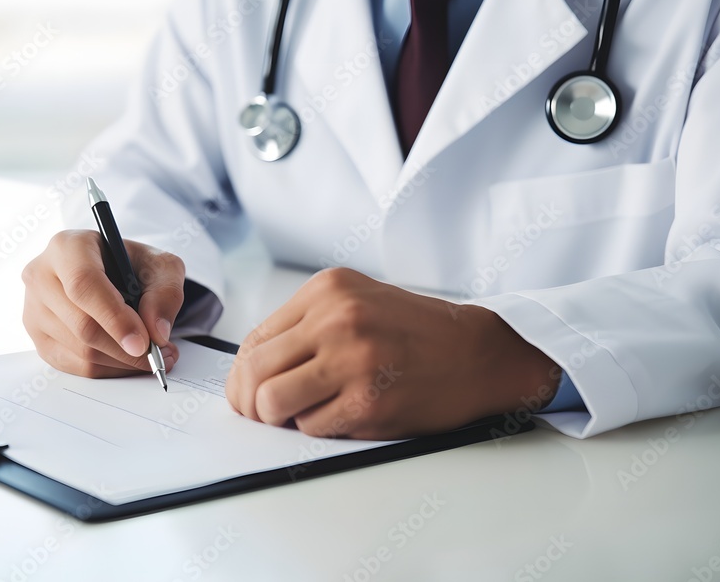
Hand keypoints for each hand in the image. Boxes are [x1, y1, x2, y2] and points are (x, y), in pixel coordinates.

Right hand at [21, 230, 184, 377]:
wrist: (111, 274)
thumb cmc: (132, 265)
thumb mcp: (161, 266)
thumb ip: (166, 293)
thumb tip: (157, 332)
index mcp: (68, 247)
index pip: (84, 285)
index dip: (114, 317)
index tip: (143, 342)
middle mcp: (42, 276)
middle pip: (81, 324)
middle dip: (125, 348)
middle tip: (160, 354)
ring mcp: (34, 310)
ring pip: (79, 350)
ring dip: (122, 361)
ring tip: (152, 355)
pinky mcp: (38, 338)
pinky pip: (75, 366)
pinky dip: (108, 369)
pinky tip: (128, 359)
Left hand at [225, 268, 560, 438]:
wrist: (477, 353)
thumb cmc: (417, 333)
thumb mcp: (357, 302)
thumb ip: (306, 325)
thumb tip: (253, 368)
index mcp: (328, 290)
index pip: (254, 340)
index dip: (242, 375)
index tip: (248, 392)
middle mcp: (337, 319)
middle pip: (253, 372)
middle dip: (247, 403)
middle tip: (259, 415)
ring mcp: (352, 360)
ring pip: (272, 403)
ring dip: (278, 420)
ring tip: (299, 416)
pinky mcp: (368, 401)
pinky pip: (311, 427)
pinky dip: (318, 429)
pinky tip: (343, 415)